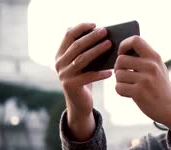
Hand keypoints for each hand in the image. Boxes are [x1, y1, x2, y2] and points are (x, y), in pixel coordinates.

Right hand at [54, 23, 112, 140]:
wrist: (79, 104)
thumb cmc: (85, 79)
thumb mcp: (83, 64)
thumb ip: (85, 51)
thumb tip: (102, 35)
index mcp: (60, 54)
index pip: (68, 35)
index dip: (81, 28)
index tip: (95, 24)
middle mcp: (59, 63)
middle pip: (76, 46)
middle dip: (92, 37)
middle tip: (105, 32)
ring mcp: (63, 75)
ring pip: (82, 59)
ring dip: (97, 51)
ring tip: (110, 45)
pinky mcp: (71, 86)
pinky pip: (88, 77)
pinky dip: (100, 73)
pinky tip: (111, 71)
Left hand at [114, 36, 170, 139]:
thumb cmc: (160, 87)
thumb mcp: (158, 68)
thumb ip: (144, 58)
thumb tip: (121, 51)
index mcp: (155, 57)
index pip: (135, 40)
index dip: (124, 45)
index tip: (123, 54)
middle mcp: (151, 66)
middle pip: (121, 59)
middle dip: (118, 68)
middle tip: (124, 74)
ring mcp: (145, 80)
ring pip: (118, 74)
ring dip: (120, 81)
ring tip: (129, 85)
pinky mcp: (139, 93)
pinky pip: (119, 87)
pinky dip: (121, 91)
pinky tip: (130, 93)